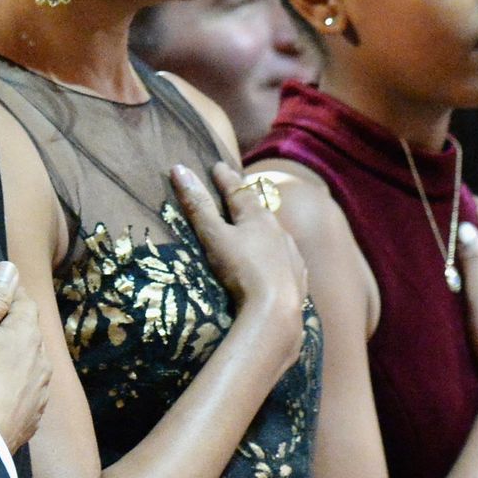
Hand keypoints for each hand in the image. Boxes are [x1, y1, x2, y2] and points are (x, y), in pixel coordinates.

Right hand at [0, 260, 52, 452]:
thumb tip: (10, 268)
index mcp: (29, 333)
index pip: (24, 301)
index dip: (7, 297)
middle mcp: (43, 359)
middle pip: (29, 332)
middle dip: (12, 328)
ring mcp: (41, 390)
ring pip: (31, 362)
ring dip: (15, 359)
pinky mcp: (34, 415)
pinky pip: (27, 391)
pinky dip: (15, 387)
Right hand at [173, 163, 307, 367]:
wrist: (276, 311)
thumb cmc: (242, 270)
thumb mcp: (214, 237)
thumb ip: (198, 206)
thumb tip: (179, 169)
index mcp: (258, 218)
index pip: (238, 191)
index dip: (225, 179)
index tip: (217, 166)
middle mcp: (279, 231)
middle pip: (261, 210)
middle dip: (248, 199)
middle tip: (239, 190)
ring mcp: (291, 254)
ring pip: (277, 234)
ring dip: (265, 227)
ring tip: (258, 224)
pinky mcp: (298, 278)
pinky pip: (288, 259)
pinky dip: (280, 253)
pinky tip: (281, 259)